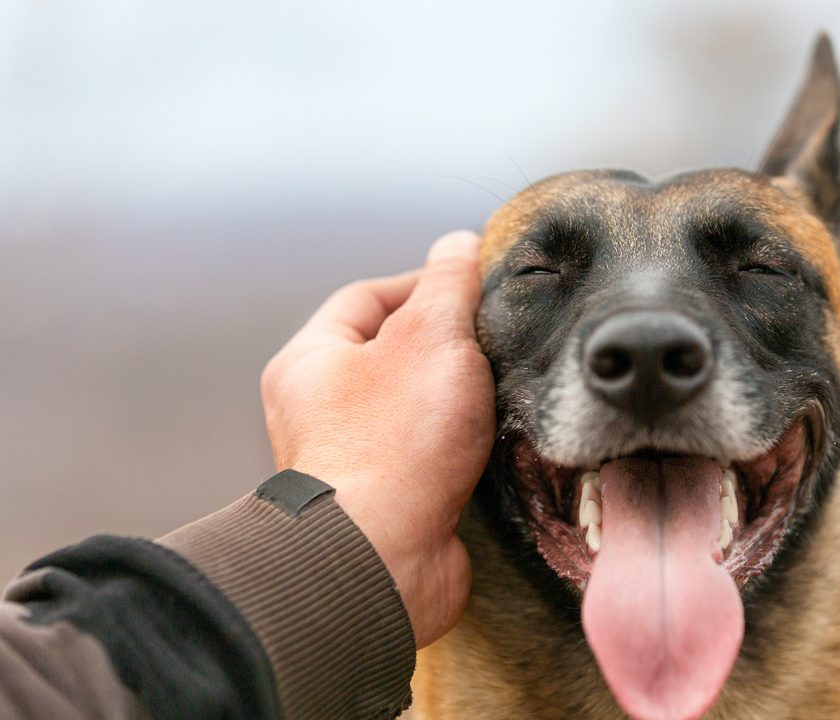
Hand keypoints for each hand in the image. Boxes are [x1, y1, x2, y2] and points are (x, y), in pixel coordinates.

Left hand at [259, 230, 493, 647]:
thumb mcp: (432, 337)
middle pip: (395, 354)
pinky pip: (433, 459)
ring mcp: (355, 460)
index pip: (369, 297)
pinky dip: (466, 449)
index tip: (476, 287)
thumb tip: (459, 243)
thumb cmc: (395, 444)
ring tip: (502, 394)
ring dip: (462, 402)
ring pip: (418, 409)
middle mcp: (321, 410)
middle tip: (496, 343)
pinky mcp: (390, 503)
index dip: (425, 283)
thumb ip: (450, 283)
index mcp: (312, 361)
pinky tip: (497, 445)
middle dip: (450, 347)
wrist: (382, 559)